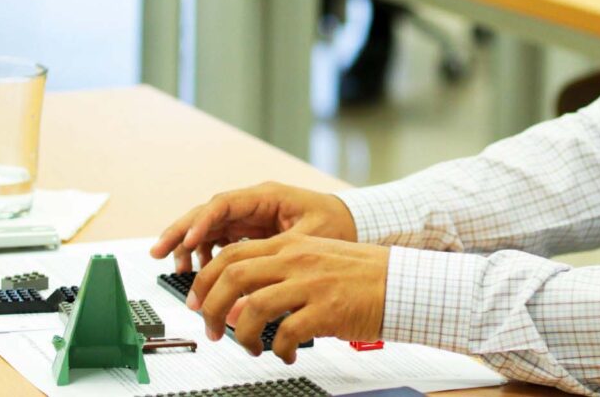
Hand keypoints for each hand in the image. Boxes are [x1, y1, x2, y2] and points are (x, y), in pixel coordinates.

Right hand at [149, 182, 357, 270]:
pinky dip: (205, 255)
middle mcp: (253, 204)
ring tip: (178, 271)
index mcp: (267, 196)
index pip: (224, 204)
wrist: (353, 223)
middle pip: (207, 213)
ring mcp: (249, 217)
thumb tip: (246, 287)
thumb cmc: (337, 226)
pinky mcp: (249, 232)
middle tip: (157, 252)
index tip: (187, 242)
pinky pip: (218, 240)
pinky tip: (200, 272)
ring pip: (208, 227)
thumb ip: (277, 257)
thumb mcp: (311, 238)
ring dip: (189, 247)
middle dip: (180, 232)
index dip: (202, 223)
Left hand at [187, 231, 388, 362]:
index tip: (197, 301)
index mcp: (292, 245)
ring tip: (252, 347)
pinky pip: (286, 333)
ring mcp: (312, 284)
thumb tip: (239, 301)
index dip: (206, 280)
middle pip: (233, 277)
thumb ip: (279, 272)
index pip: (233, 255)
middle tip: (212, 329)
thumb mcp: (316, 259)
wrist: (403, 283)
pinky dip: (278, 349)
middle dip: (211, 307)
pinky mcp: (327, 310)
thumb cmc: (362, 275)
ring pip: (252, 307)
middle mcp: (298, 259)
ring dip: (242, 334)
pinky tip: (287, 354)